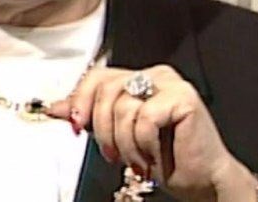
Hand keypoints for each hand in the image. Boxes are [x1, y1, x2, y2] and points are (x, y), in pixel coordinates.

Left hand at [46, 65, 256, 201]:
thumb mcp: (116, 136)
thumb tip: (54, 107)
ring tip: (136, 160)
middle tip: (112, 154)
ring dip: (124, 142)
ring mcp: (171, 84)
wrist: (203, 182)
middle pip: (107, 89)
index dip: (81, 100)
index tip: (77, 126)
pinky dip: (143, 143)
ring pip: (123, 105)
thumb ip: (90, 117)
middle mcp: (155, 75)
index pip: (97, 77)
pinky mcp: (184, 98)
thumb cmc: (165, 160)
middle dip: (102, 128)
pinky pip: (145, 117)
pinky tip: (152, 155)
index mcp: (138, 79)